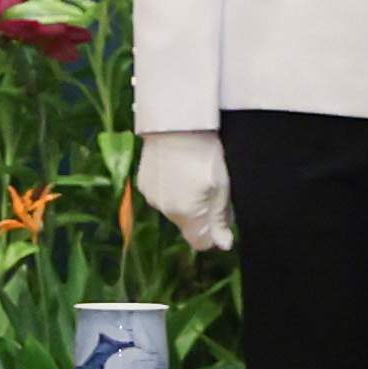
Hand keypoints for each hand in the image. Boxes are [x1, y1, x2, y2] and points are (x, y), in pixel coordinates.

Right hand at [135, 130, 233, 253]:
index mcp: (187, 215)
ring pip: (175, 209)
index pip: (200, 243)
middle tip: (212, 188)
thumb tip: (224, 245)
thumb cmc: (204, 153)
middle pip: (188, 225)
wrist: (176, 124)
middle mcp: (166, 211)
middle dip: (201, 214)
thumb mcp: (221, 186)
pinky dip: (171, 188)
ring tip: (194, 174)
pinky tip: (178, 169)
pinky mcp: (143, 182)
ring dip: (185, 200)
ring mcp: (152, 196)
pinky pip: (162, 195)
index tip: (222, 215)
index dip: (214, 233)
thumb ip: (220, 218)